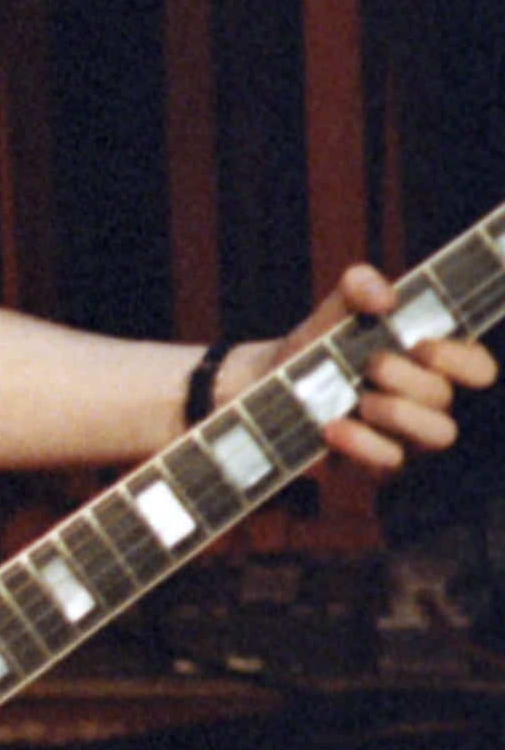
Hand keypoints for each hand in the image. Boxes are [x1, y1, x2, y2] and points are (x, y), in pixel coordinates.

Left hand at [218, 266, 494, 473]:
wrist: (269, 382)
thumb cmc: (321, 343)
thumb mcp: (336, 308)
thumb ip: (360, 285)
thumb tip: (385, 296)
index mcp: (434, 363)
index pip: (479, 368)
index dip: (461, 360)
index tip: (421, 345)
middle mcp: (429, 401)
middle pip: (447, 397)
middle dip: (411, 379)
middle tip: (373, 364)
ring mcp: (408, 436)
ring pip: (438, 435)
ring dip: (400, 413)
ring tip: (362, 399)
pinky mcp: (377, 463)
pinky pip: (390, 462)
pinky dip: (362, 443)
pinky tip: (332, 426)